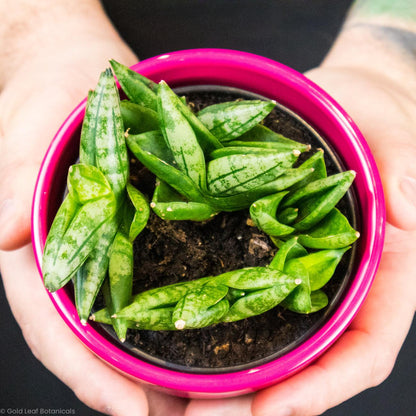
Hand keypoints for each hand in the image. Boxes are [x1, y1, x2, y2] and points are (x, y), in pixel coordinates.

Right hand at [0, 2, 187, 413]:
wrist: (77, 67)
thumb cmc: (47, 90)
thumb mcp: (29, 125)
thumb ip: (12, 181)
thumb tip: (5, 236)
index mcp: (40, 245)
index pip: (57, 327)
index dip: (90, 375)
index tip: (132, 412)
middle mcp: (73, 257)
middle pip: (95, 339)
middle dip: (129, 383)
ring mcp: (105, 248)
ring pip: (123, 320)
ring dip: (151, 360)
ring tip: (191, 394)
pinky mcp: (132, 231)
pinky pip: (149, 283)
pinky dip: (167, 316)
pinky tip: (193, 334)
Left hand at [183, 60, 415, 415]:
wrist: (340, 103)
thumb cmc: (374, 116)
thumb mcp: (394, 136)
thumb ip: (404, 171)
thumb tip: (403, 205)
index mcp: (380, 270)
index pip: (362, 347)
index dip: (323, 385)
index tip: (273, 408)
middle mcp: (335, 281)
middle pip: (306, 359)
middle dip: (260, 397)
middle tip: (201, 415)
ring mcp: (294, 269)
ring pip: (269, 338)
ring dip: (232, 373)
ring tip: (181, 399)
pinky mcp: (263, 249)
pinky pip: (240, 296)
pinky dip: (215, 324)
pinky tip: (181, 337)